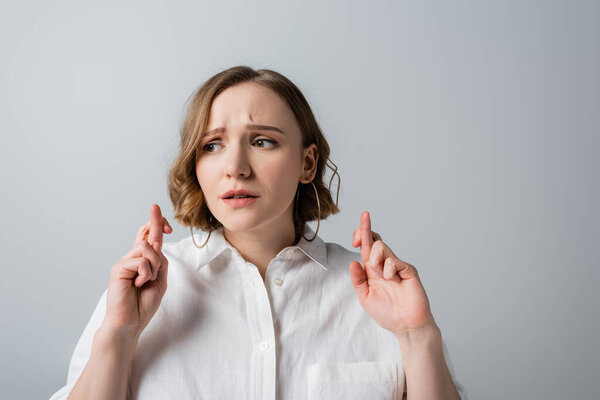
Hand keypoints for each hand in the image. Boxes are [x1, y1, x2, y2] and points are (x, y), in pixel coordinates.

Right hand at [103, 204, 172, 337]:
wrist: (130, 323)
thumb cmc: (143, 304)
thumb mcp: (160, 280)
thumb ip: (160, 261)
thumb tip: (156, 244)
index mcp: (142, 260)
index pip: (147, 235)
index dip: (155, 222)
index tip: (158, 210)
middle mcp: (131, 258)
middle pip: (148, 235)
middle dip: (158, 230)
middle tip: (165, 239)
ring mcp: (124, 262)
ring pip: (147, 249)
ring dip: (154, 266)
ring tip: (146, 281)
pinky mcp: (118, 268)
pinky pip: (141, 261)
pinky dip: (146, 274)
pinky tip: (137, 285)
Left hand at [349, 211, 436, 336]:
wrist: (406, 326)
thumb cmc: (387, 313)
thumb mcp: (365, 297)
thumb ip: (358, 280)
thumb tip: (352, 262)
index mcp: (372, 270)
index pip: (366, 246)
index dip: (360, 235)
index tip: (353, 238)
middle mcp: (384, 265)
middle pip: (374, 239)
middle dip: (364, 232)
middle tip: (355, 240)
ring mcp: (396, 266)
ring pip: (381, 247)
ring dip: (375, 260)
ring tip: (381, 277)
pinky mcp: (407, 270)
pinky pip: (393, 261)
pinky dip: (388, 270)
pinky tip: (393, 281)